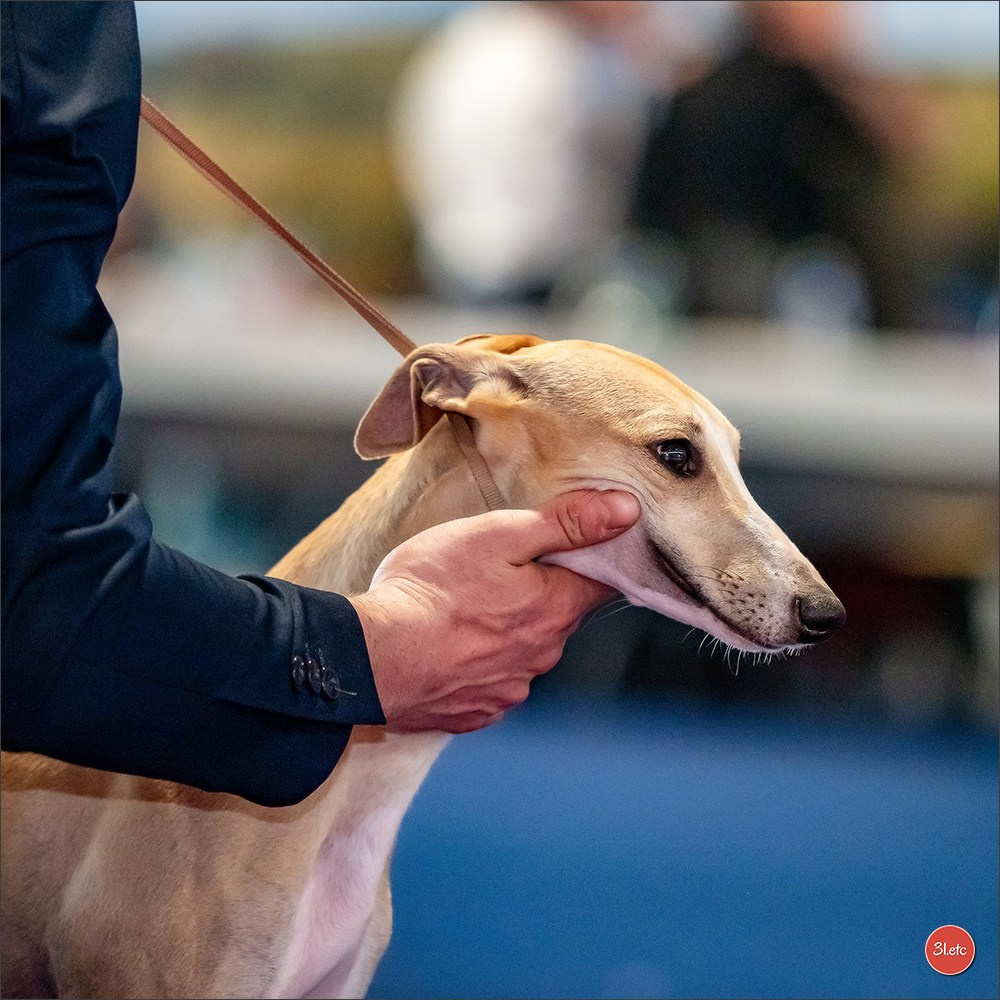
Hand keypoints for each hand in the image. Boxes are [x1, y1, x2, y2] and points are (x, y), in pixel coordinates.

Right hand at [348, 490, 639, 733]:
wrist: (372, 659)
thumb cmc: (432, 589)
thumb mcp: (500, 535)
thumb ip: (565, 524)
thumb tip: (627, 510)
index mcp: (555, 609)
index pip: (603, 582)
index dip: (594, 560)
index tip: (577, 545)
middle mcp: (542, 656)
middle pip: (560, 616)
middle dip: (543, 593)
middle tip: (504, 568)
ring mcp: (508, 689)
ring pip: (524, 650)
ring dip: (507, 630)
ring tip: (467, 607)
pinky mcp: (475, 712)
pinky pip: (490, 681)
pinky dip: (476, 663)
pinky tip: (448, 646)